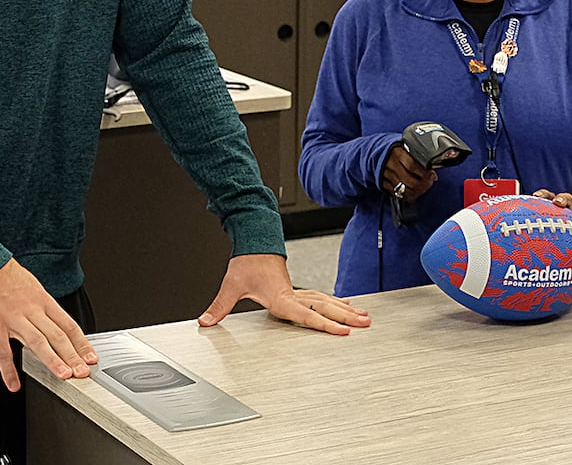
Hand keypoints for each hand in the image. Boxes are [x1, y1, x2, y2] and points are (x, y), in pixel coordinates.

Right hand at [0, 258, 97, 392]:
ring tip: (64, 376)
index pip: (69, 325)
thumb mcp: (32, 287)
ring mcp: (13, 318)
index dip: (82, 343)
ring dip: (53, 360)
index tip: (91, 357)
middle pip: (57, 335)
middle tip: (84, 372)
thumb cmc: (6, 276)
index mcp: (43, 300)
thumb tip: (55, 325)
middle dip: (73, 355)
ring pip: (38, 342)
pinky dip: (9, 370)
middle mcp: (32, 310)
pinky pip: (2, 351)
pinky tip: (14, 384)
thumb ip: (42, 308)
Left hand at [198, 253, 370, 334]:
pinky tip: (347, 305)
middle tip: (366, 325)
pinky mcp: (298, 288)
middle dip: (347, 317)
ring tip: (365, 317)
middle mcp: (294, 294)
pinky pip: (322, 297)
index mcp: (281, 298)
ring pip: (327, 301)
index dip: (325, 325)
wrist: (254, 239)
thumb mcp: (232, 284)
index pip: (306, 315)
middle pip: (325, 307)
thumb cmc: (246, 261)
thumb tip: (205, 321)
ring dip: (346, 310)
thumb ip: (219, 305)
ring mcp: (299, 290)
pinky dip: (337, 301)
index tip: (343, 331)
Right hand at [381, 143, 437, 201]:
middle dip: (422, 184)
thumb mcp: (407, 147)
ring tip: (423, 188)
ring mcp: (385, 175)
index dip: (424, 173)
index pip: (412, 165)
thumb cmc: (397, 150)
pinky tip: (414, 192)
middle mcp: (390, 164)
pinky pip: (396, 194)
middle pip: (408, 180)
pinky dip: (407, 195)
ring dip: (416, 191)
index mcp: (397, 153)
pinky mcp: (383, 183)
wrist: (379, 152)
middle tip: (429, 182)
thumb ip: (419, 158)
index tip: (431, 175)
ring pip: (403, 189)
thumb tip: (432, 173)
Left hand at [533, 190, 571, 247]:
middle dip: (563, 200)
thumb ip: (538, 235)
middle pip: (569, 200)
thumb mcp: (555, 228)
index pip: (550, 197)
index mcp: (561, 208)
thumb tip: (512, 248)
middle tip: (558, 203)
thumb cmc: (570, 230)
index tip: (535, 195)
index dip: (544, 195)